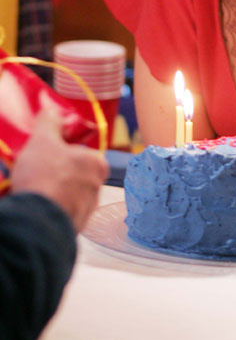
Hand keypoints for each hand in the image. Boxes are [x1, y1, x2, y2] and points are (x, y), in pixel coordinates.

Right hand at [11, 110, 108, 231]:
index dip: (65, 150)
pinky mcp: (73, 227)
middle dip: (58, 172)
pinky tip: (35, 204)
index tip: (48, 152)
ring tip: (33, 189)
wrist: (37, 220)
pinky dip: (50, 208)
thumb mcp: (43, 140)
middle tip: (37, 170)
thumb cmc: (45, 176)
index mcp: (97, 164)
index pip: (84, 152)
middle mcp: (98, 188)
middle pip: (76, 174)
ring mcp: (86, 210)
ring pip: (68, 194)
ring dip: (53, 191)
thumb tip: (51, 111)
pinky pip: (61, 212)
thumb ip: (49, 122)